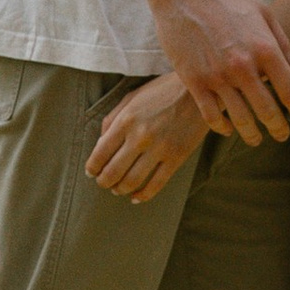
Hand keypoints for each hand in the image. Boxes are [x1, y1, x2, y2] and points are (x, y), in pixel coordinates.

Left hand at [88, 74, 210, 203]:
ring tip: (118, 189)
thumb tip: (100, 143)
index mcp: (126, 120)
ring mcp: (160, 148)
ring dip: (120, 190)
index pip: (100, 154)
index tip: (91, 172)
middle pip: (113, 172)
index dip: (92, 168)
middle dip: (103, 182)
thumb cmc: (162, 92)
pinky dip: (142, 196)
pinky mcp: (177, 157)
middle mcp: (140, 136)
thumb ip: (113, 119)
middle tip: (103, 183)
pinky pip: (156, 185)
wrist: (199, 91)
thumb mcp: (133, 97)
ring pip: (132, 181)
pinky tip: (136, 197)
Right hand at [153, 0, 289, 140]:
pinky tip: (228, 128)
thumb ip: (282, 44)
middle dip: (278, 128)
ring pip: (240, 119)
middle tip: (282, 135)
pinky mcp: (193, 81)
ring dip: (251, 135)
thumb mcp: (262, 12)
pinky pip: (211, 115)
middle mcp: (243, 66)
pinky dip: (222, 127)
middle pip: (268, 112)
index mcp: (264, 48)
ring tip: (256, 139)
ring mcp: (217, 76)